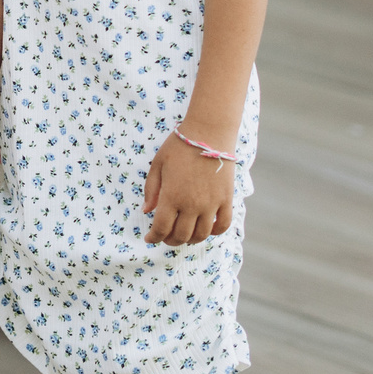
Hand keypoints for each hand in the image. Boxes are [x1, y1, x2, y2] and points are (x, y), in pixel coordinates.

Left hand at [141, 131, 234, 245]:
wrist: (209, 133)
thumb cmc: (180, 146)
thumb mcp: (158, 164)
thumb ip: (151, 189)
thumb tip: (147, 211)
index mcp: (172, 196)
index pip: (162, 228)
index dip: (154, 237)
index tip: (150, 238)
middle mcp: (192, 204)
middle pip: (181, 235)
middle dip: (170, 240)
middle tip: (165, 237)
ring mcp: (211, 204)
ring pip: (201, 235)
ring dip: (190, 240)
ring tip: (183, 235)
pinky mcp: (226, 200)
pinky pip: (222, 225)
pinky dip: (214, 232)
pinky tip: (206, 229)